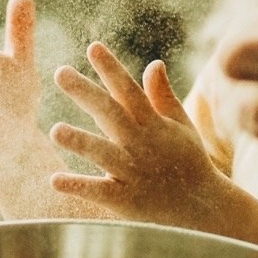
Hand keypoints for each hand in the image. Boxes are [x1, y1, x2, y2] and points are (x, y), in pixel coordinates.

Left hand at [49, 44, 244, 227]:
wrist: (203, 210)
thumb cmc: (188, 163)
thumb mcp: (181, 127)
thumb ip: (163, 97)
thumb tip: (153, 63)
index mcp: (153, 125)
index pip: (130, 92)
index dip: (112, 70)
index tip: (93, 47)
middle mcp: (141, 145)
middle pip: (112, 115)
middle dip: (87, 94)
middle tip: (61, 73)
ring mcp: (133, 173)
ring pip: (104, 155)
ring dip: (81, 142)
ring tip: (55, 130)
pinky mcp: (126, 201)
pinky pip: (99, 192)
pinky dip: (78, 186)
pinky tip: (54, 180)